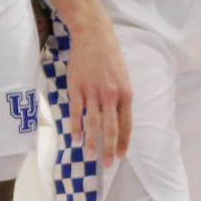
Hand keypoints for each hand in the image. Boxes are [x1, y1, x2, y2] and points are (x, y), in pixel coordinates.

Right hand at [66, 14, 131, 168]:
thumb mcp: (123, 77)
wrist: (94, 36)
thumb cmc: (110, 57)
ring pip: (92, 123)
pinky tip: (76, 139)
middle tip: (106, 165)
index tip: (119, 156)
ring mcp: (92, 91)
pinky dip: (75, 127)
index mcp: (125, 93)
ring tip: (89, 156)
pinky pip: (75, 112)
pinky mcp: (76, 87)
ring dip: (91, 142)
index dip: (122, 142)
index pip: (125, 124)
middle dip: (108, 149)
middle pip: (109, 128)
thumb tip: (117, 121)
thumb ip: (121, 99)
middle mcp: (110, 95)